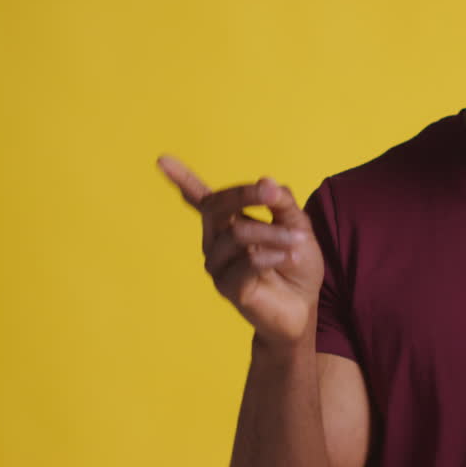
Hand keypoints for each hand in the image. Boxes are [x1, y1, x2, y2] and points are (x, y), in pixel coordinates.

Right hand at [157, 154, 324, 347]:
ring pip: (237, 234)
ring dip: (273, 233)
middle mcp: (216, 242)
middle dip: (246, 195)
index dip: (183, 180)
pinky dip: (271, 256)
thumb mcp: (298, 226)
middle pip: (216, 207)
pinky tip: (288, 258)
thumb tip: (265, 181)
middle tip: (274, 195)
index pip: (201, 199)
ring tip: (298, 242)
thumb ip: (283, 203)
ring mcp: (218, 266)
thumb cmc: (297, 264)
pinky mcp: (228, 288)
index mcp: (229, 223)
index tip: (161, 159)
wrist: (304, 308)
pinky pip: (245, 263)